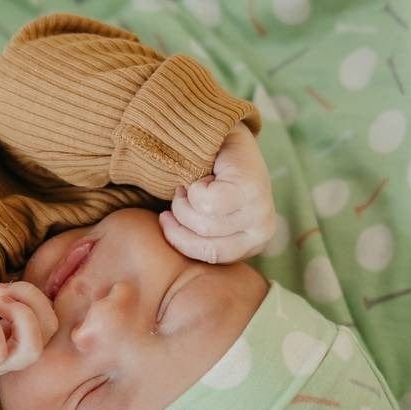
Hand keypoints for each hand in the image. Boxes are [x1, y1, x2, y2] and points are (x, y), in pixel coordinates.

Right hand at [158, 122, 274, 263]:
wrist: (220, 133)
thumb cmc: (207, 177)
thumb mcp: (201, 215)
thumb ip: (196, 238)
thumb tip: (147, 275)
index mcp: (252, 243)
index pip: (209, 257)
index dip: (180, 238)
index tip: (168, 218)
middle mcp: (263, 231)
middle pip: (205, 245)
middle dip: (181, 221)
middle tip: (180, 196)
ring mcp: (261, 210)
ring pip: (204, 223)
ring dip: (185, 201)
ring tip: (191, 185)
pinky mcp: (251, 189)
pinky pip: (207, 203)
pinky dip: (195, 188)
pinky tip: (203, 176)